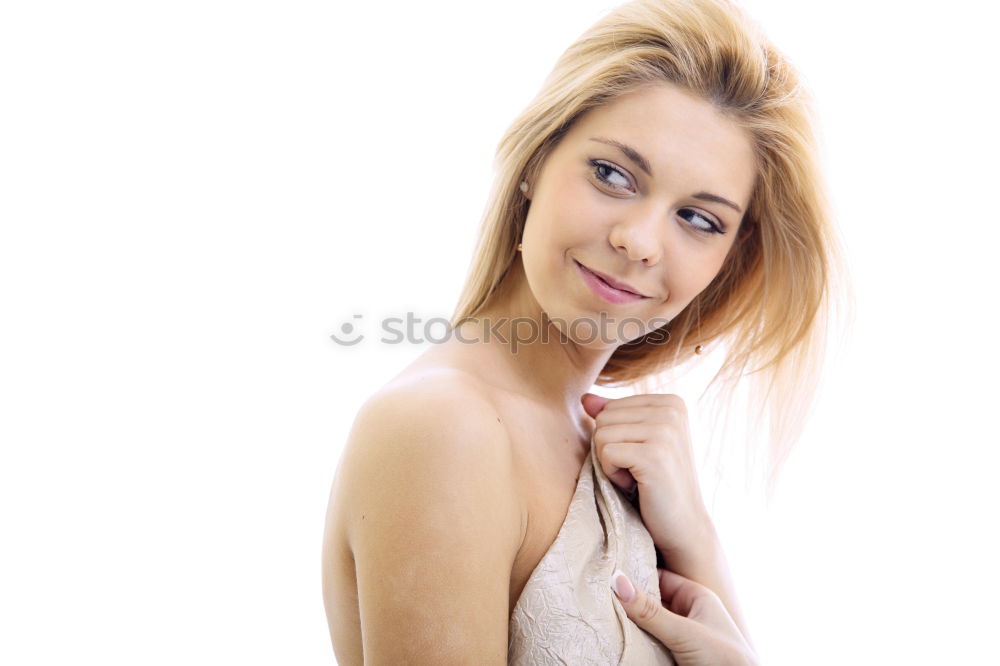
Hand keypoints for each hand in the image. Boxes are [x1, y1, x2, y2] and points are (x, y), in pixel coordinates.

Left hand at [581, 392, 713, 561]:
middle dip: (611, 449)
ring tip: (638, 477)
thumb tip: (585, 397)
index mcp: (670, 402)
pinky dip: (613, 475)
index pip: (610, 407)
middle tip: (639, 470)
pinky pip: (605, 453)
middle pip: (604, 418)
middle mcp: (672, 409)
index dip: (617, 438)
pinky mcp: (654, 453)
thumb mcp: (637, 443)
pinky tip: (636, 485)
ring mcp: (666, 430)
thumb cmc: (656, 484)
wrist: (684, 525)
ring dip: (611, 463)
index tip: (642, 458)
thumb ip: (614, 416)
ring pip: (601, 434)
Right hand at [611, 568, 758, 665]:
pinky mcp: (676, 656)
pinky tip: (621, 638)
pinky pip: (651, 643)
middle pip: (653, 602)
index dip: (637, 575)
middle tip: (602, 596)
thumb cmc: (724, 659)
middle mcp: (690, 615)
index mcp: (698, 598)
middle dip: (631, 602)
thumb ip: (650, 610)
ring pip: (650, 624)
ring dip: (633, 624)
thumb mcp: (684, 632)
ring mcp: (683, 637)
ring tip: (606, 615)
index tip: (609, 574)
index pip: (661, 578)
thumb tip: (616, 580)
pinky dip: (638, 642)